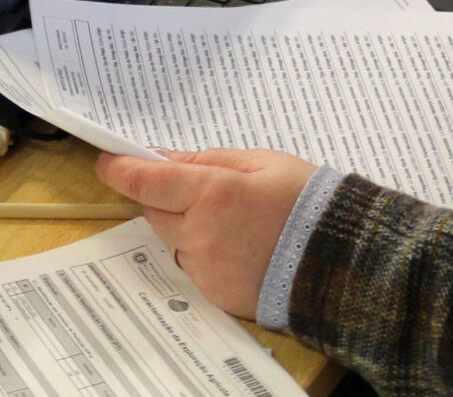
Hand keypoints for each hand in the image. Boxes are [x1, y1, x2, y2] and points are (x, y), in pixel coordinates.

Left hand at [97, 148, 316, 318]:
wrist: (344, 263)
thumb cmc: (308, 204)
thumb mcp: (260, 163)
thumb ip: (204, 160)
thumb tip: (160, 157)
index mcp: (212, 194)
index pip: (145, 181)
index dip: (120, 169)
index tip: (108, 160)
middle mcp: (202, 235)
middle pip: (154, 211)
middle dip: (164, 196)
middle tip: (198, 189)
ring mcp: (207, 270)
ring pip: (172, 241)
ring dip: (185, 227)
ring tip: (232, 221)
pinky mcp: (216, 295)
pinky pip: (192, 267)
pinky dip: (203, 254)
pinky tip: (239, 247)